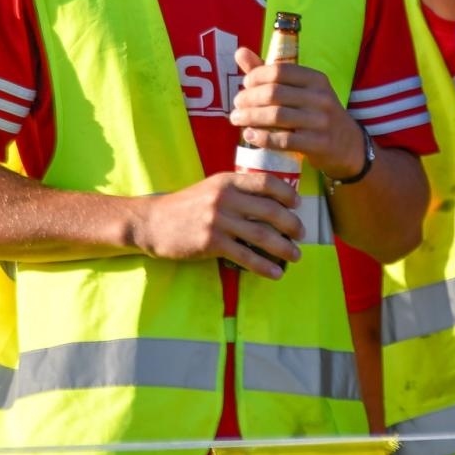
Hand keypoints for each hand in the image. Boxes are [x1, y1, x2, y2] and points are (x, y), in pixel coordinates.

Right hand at [130, 170, 303, 278]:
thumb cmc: (185, 206)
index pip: (266, 183)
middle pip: (270, 211)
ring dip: (284, 248)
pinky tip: (275, 273)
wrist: (153, 222)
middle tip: (301, 234)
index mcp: (226, 181)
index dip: (287, 194)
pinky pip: (245, 256)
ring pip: (262, 235)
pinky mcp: (211, 243)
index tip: (297, 205)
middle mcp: (224, 198)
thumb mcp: (211, 189)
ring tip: (296, 256)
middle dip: (291, 224)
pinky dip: (264, 266)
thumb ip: (236, 191)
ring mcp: (218, 221)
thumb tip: (270, 203)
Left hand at [230, 46, 366, 180]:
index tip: (244, 84)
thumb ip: (268, 73)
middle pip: (274, 93)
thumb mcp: (300, 90)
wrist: (348, 146)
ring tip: (236, 119)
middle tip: (236, 105)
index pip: (279, 71)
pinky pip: (284, 140)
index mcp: (316, 79)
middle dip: (249, 98)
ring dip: (251, 117)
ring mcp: (321, 122)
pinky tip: (249, 135)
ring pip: (277, 116)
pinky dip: (263, 138)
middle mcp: (321, 97)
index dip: (257, 76)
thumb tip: (239, 52)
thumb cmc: (316, 113)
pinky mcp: (319, 144)